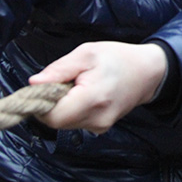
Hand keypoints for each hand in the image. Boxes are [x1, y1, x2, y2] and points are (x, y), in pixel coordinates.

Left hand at [29, 41, 166, 133]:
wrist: (148, 72)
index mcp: (93, 98)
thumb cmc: (117, 58)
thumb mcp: (87, 53)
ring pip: (64, 123)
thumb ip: (59, 69)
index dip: (40, 102)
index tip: (45, 85)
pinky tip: (84, 94)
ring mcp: (100, 127)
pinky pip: (75, 122)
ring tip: (77, 85)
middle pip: (56, 121)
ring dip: (62, 106)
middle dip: (51, 103)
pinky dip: (72, 109)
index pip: (52, 115)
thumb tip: (33, 83)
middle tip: (63, 81)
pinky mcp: (101, 128)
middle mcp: (96, 119)